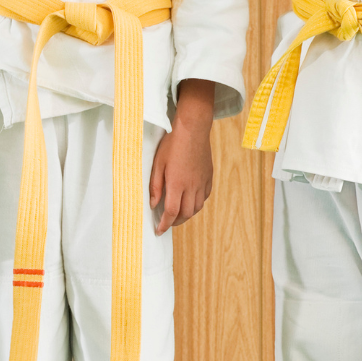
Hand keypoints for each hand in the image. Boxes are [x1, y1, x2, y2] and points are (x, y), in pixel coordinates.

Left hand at [148, 81, 215, 234]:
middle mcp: (192, 187)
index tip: (159, 230)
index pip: (171, 212)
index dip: (164, 224)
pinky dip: (197, 203)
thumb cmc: (172, 144)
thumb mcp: (157, 164)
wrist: (193, 130)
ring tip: (177, 214)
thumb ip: (155, 186)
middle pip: (186, 214)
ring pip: (197, 207)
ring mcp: (202, 182)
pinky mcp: (208, 177)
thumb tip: (153, 204)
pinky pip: (204, 197)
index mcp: (177, 184)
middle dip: (175, 222)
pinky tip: (190, 201)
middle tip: (167, 223)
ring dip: (187, 215)